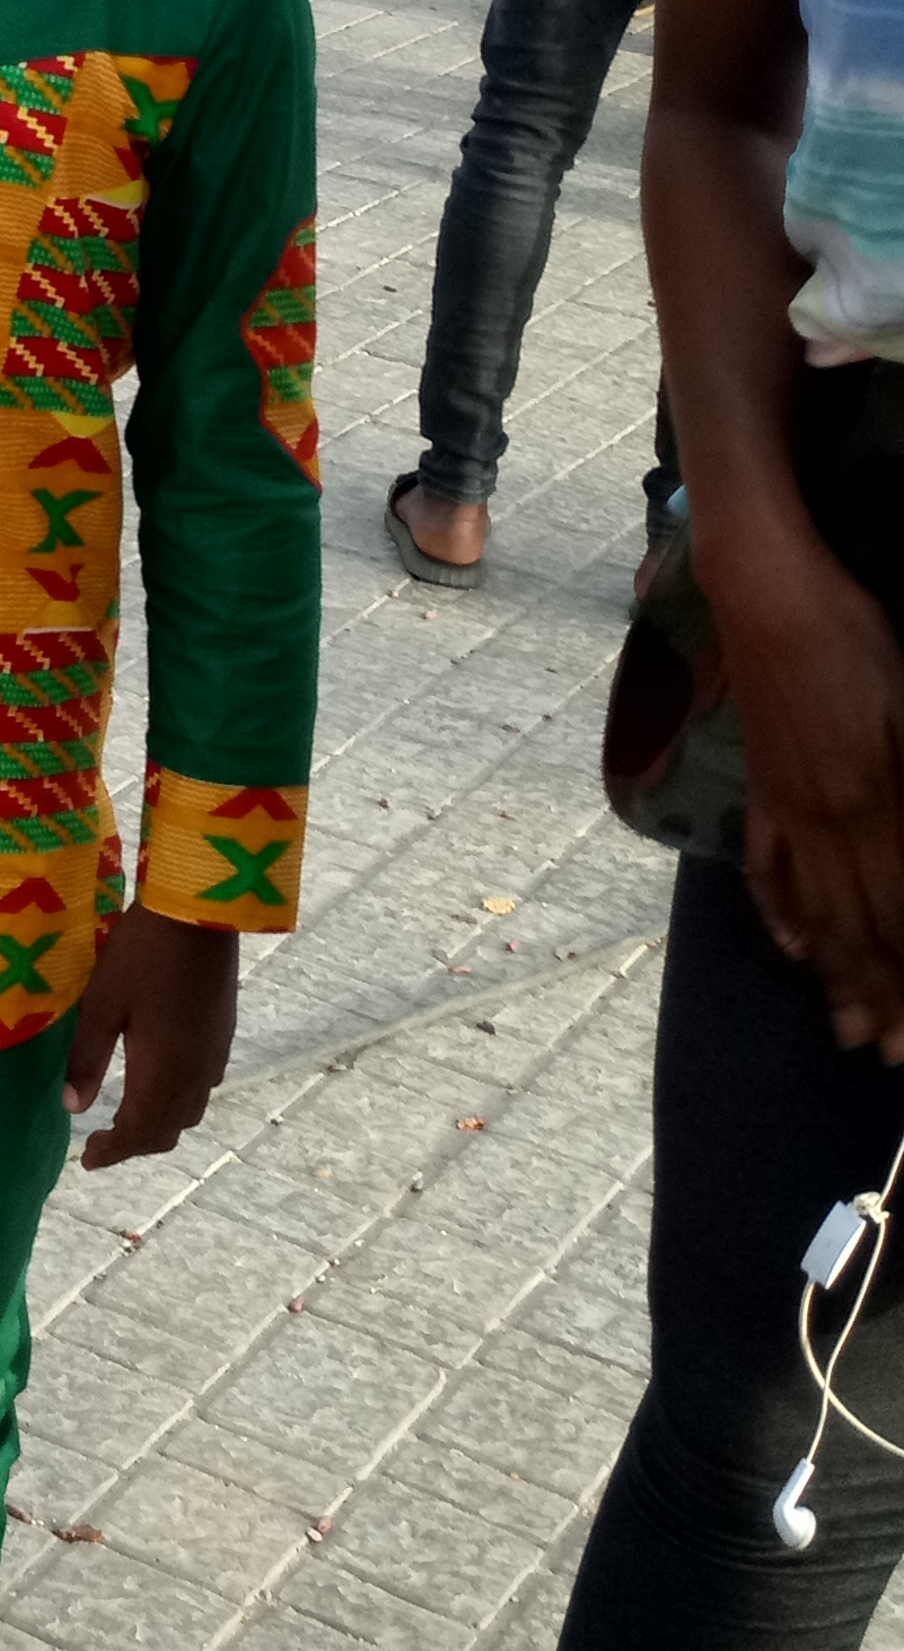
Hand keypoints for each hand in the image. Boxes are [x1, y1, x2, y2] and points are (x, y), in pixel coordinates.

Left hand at [61, 906, 239, 1166]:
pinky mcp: (222, 1036)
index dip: (112, 1152)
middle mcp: (195, 1076)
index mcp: (163, 1075)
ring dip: (158, 1125)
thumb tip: (72, 1108)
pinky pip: (202, 1088)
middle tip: (101, 1144)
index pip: (138, 1134)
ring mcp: (214, 1056)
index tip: (86, 1160)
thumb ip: (87, 1058)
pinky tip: (160, 1081)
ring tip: (127, 1118)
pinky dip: (178, 1101)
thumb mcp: (102, 1004)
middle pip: (167, 1131)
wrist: (200, 914)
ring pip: (188, 1112)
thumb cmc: (142, 956)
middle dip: (134, 1144)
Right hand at [726, 539, 903, 1051]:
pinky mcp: (761, 785)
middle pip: (858, 927)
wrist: (767, 593)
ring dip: (837, 974)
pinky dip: (780, 912)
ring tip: (850, 1029)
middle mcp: (825, 820)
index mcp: (871, 804)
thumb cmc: (855, 641)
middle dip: (881, 997)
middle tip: (892, 1056)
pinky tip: (792, 947)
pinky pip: (767, 864)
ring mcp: (785, 806)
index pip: (899, 915)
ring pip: (815, 908)